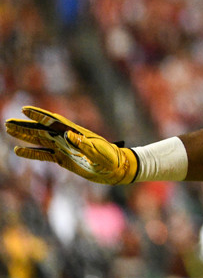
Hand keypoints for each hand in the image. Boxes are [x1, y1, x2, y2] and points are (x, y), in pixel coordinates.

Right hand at [5, 106, 137, 184]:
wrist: (117, 168)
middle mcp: (67, 139)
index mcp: (76, 133)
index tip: (25, 109)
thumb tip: (69, 134)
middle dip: (26, 125)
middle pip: (42, 129)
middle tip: (7, 121)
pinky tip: (18, 151)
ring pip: (40, 140)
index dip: (40, 115)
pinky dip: (31, 152)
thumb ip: (85, 144)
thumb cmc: (112, 158)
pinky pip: (44, 155)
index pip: (55, 122)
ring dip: (25, 135)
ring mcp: (64, 148)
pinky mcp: (63, 159)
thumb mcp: (100, 152)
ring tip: (8, 129)